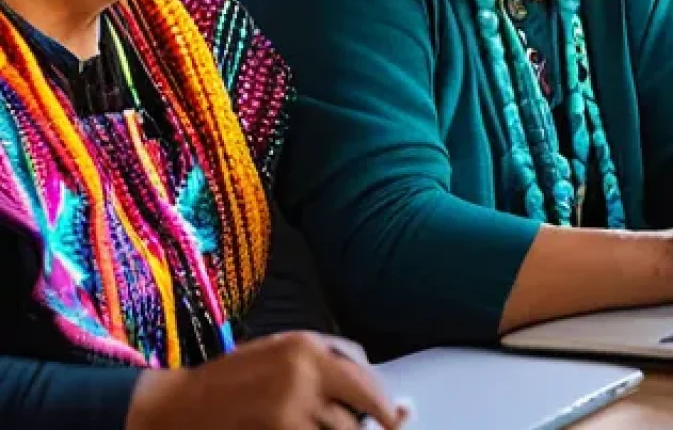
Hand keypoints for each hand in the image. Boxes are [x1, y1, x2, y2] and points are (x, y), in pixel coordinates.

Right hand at [127, 332, 408, 429]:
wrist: (178, 407)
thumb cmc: (234, 377)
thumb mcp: (283, 350)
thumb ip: (328, 360)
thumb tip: (373, 382)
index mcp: (308, 347)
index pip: (365, 379)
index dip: (384, 405)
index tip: (397, 418)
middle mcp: (304, 376)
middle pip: (359, 416)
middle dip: (373, 428)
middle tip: (386, 429)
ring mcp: (290, 413)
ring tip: (321, 421)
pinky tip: (309, 429)